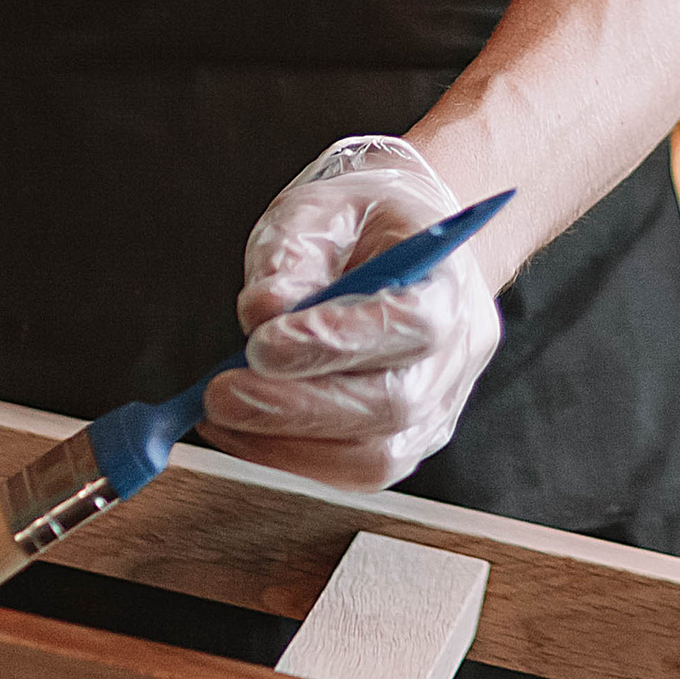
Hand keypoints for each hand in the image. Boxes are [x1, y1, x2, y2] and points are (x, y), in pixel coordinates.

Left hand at [201, 135, 500, 493]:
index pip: (413, 323)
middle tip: (221, 393)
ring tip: (222, 410)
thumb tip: (262, 312)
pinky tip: (243, 428)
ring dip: (287, 443)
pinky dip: (291, 457)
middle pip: (395, 403)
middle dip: (299, 408)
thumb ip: (291, 251)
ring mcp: (439, 406)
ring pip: (375, 457)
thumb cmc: (359, 223)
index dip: (342, 341)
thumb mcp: (319, 207)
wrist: (398, 243)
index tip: (262, 345)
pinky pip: (355, 471)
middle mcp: (458, 353)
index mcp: (450, 280)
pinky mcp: (409, 442)